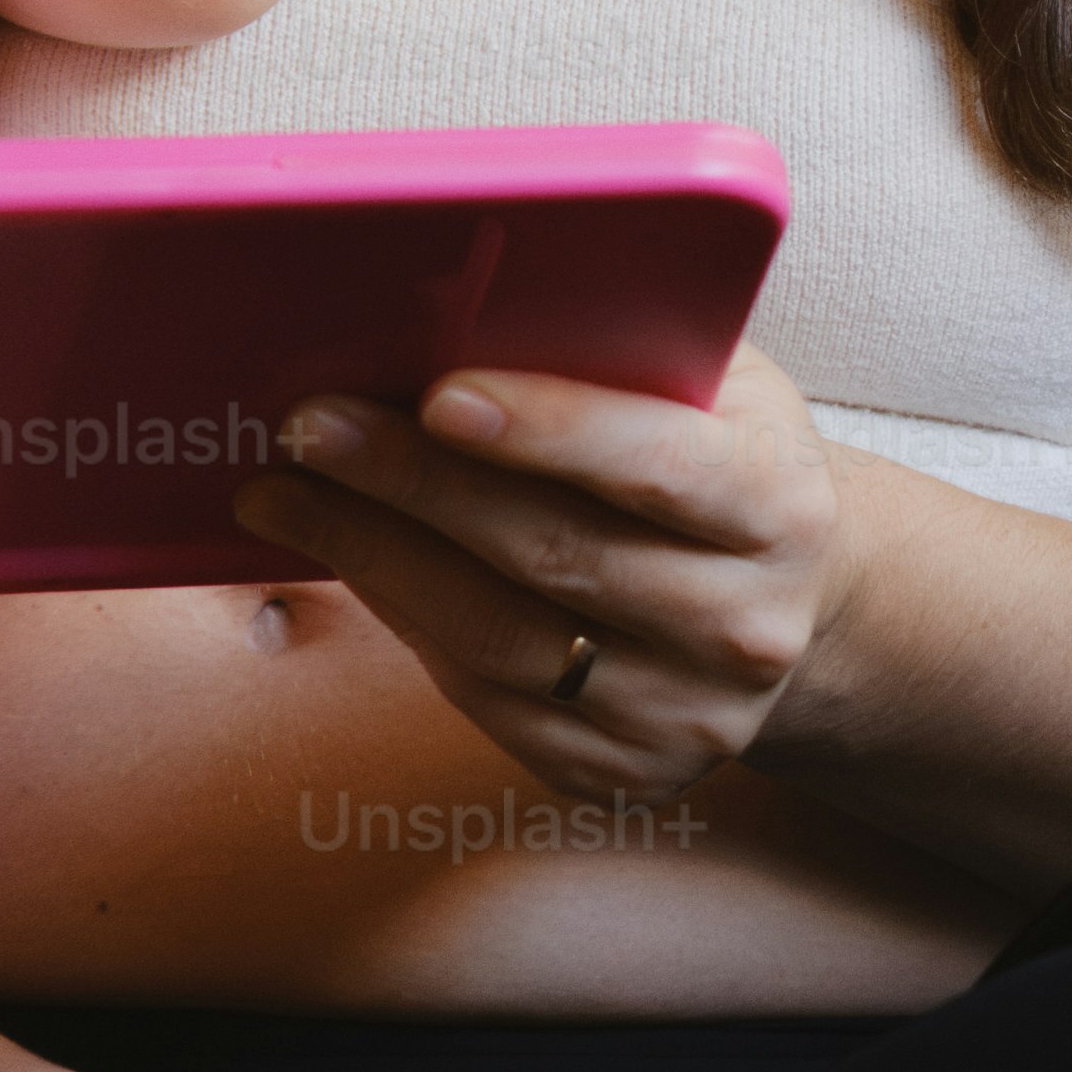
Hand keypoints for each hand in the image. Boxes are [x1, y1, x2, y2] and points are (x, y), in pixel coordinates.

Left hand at [233, 342, 853, 800]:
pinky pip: (484, 698)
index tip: (435, 391)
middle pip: (552, 554)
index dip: (547, 429)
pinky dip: (403, 621)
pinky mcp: (623, 773)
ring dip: (373, 558)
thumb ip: (627, 351)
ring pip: (497, 638)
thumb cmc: (720, 460)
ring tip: (283, 496)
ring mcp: (684, 715)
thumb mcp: (719, 387)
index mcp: (780, 507)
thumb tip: (461, 298)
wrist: (789, 604)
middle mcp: (743, 625)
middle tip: (307, 427)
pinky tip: (351, 562)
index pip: (656, 465)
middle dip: (412, 484)